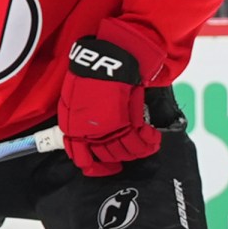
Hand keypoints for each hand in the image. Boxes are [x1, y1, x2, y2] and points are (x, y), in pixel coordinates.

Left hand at [59, 21, 161, 177]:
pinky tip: (153, 136)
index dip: (96, 166)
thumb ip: (83, 120)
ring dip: (137, 150)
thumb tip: (91, 134)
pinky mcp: (127, 122)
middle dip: (121, 155)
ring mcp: (109, 129)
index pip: (84, 159)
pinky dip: (149, 141)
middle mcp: (90, 134)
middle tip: (130, 149)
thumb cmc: (91, 76)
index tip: (106, 166)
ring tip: (146, 143)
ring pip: (126, 152)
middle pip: (109, 156)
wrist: (106, 61)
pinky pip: (140, 141)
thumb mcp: (76, 102)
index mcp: (75, 129)